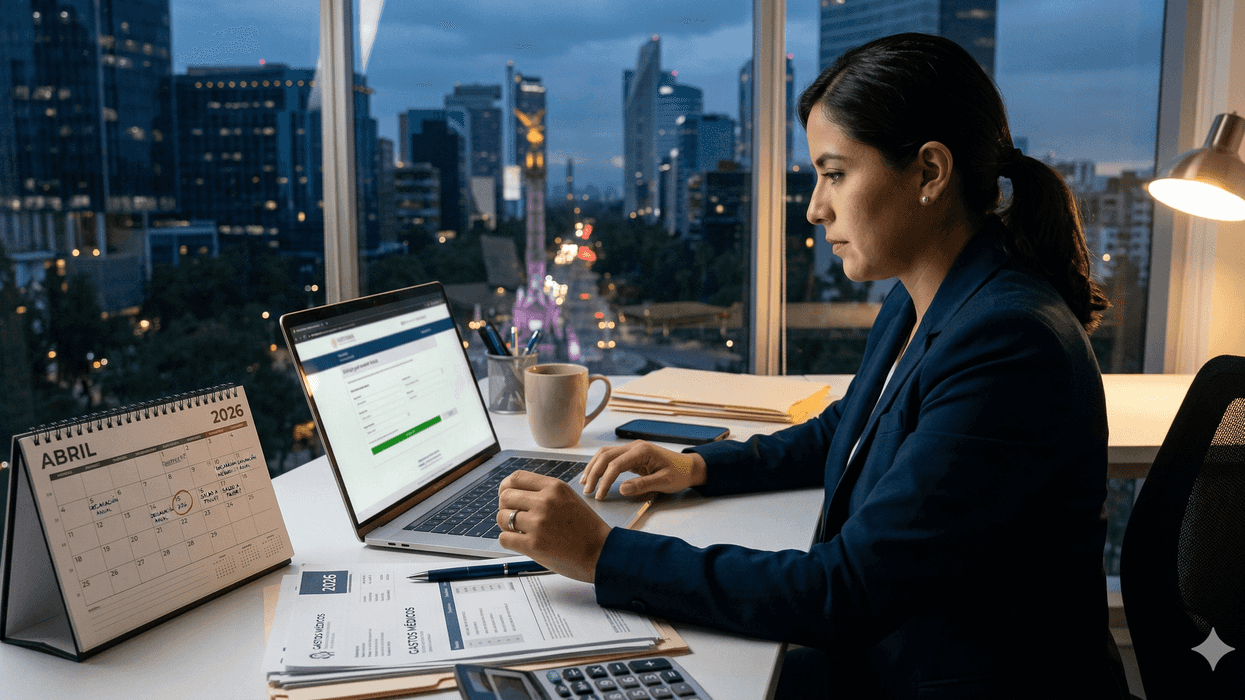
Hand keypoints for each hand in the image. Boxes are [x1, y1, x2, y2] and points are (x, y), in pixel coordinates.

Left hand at [497, 470, 611, 582]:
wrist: (601, 553)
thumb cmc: (585, 528)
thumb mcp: (568, 498)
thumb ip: (545, 492)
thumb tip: (514, 492)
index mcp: (554, 487)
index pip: (515, 478)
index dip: (506, 487)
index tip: (507, 496)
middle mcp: (545, 502)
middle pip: (505, 496)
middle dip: (506, 508)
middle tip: (514, 517)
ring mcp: (539, 523)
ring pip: (502, 517)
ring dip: (507, 525)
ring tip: (519, 531)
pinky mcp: (534, 544)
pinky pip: (504, 538)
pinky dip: (509, 541)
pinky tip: (521, 542)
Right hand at [580, 440, 706, 500]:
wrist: (689, 467)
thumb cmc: (679, 474)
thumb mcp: (664, 482)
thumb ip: (642, 485)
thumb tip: (621, 489)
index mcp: (642, 451)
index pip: (615, 464)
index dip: (604, 480)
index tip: (599, 496)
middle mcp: (634, 446)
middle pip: (605, 456)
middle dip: (594, 473)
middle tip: (587, 491)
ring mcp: (632, 449)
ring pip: (605, 454)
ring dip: (593, 467)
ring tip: (585, 483)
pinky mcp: (631, 455)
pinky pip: (611, 458)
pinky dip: (600, 466)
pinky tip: (594, 476)